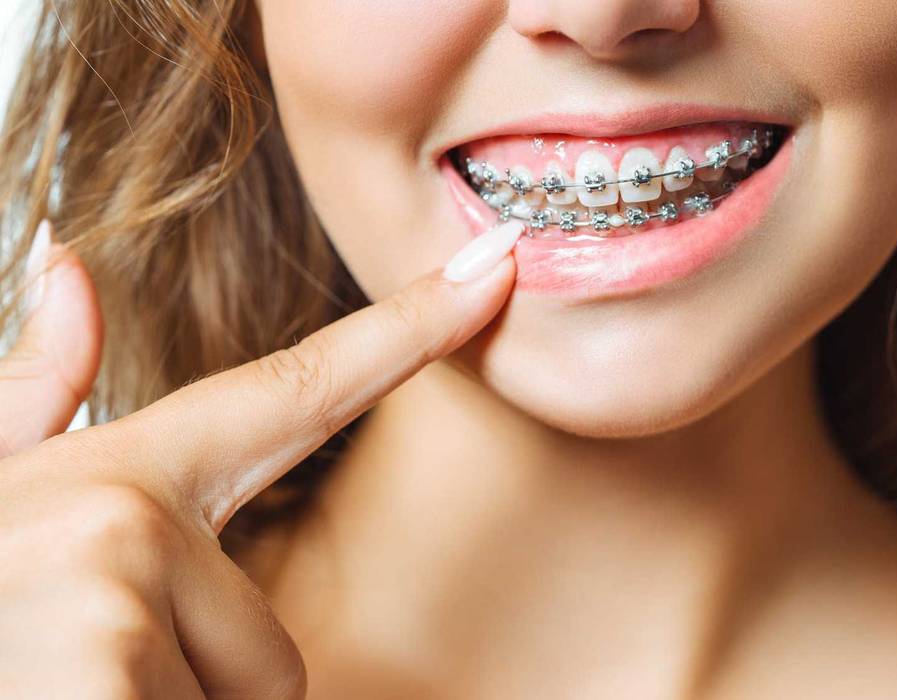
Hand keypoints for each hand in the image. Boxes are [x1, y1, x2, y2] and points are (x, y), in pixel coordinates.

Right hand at [0, 220, 521, 697]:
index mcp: (117, 476)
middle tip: (96, 676)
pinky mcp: (104, 668)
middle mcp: (119, 518)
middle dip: (202, 695)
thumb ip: (31, 400)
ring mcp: (110, 594)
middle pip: (275, 655)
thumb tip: (63, 259)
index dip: (409, 329)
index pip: (295, 388)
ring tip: (83, 686)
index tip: (494, 268)